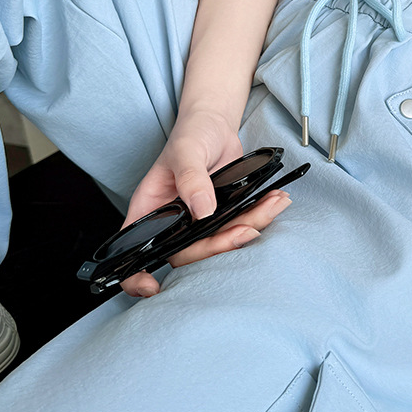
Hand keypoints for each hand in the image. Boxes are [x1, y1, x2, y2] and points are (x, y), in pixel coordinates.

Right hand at [117, 110, 290, 297]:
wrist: (215, 124)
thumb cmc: (191, 133)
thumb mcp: (187, 149)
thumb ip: (191, 178)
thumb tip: (202, 210)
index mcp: (151, 210)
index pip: (135, 252)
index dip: (137, 275)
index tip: (152, 287)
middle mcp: (174, 222)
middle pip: (189, 252)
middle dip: (219, 246)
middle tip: (247, 228)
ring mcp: (199, 221)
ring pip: (220, 241)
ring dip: (249, 227)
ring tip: (273, 206)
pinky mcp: (223, 215)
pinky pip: (239, 225)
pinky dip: (260, 215)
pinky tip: (276, 201)